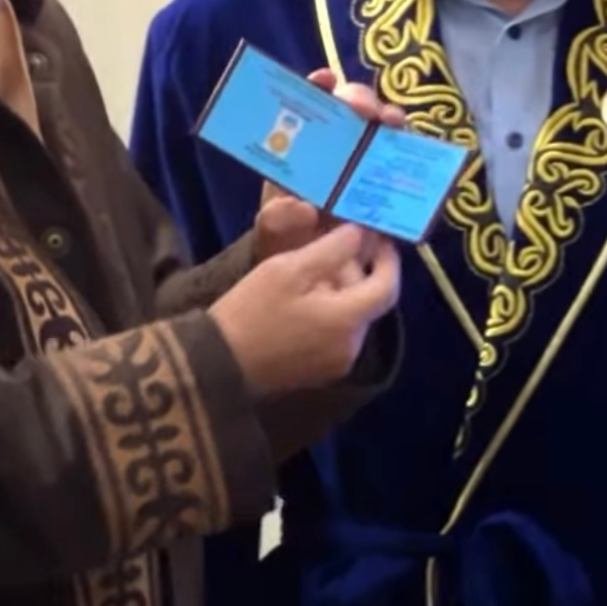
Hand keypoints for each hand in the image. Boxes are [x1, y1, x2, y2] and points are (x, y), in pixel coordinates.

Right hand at [208, 222, 400, 396]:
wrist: (218, 364)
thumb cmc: (252, 311)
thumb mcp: (289, 269)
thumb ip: (332, 249)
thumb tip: (360, 234)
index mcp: (347, 321)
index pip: (387, 287)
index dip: (388, 258)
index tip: (378, 236)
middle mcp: (351, 346)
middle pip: (367, 300)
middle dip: (354, 269)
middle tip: (329, 243)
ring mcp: (336, 363)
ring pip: (350, 315)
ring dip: (339, 289)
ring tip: (308, 267)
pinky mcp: (320, 371)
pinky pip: (337, 332)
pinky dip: (329, 310)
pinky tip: (301, 296)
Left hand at [252, 69, 408, 268]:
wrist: (313, 269)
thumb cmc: (287, 239)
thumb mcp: (274, 231)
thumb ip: (280, 220)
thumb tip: (303, 209)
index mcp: (300, 146)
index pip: (308, 103)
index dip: (317, 85)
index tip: (327, 79)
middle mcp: (334, 144)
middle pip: (349, 106)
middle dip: (359, 99)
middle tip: (366, 110)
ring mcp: (362, 159)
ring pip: (379, 125)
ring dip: (387, 116)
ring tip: (392, 122)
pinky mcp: (385, 178)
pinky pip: (400, 155)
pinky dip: (407, 146)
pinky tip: (409, 145)